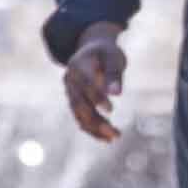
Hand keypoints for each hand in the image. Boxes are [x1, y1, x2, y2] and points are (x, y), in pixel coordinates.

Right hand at [63, 21, 128, 144]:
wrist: (91, 50)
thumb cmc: (106, 53)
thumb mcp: (112, 58)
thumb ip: (113, 74)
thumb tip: (117, 94)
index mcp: (77, 66)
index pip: (85, 84)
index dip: (96, 97)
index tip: (111, 110)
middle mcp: (70, 81)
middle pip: (79, 104)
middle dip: (96, 121)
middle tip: (116, 134)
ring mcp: (69, 92)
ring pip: (78, 114)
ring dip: (95, 128)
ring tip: (115, 137)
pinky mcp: (74, 101)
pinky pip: (79, 118)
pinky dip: (92, 129)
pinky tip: (107, 138)